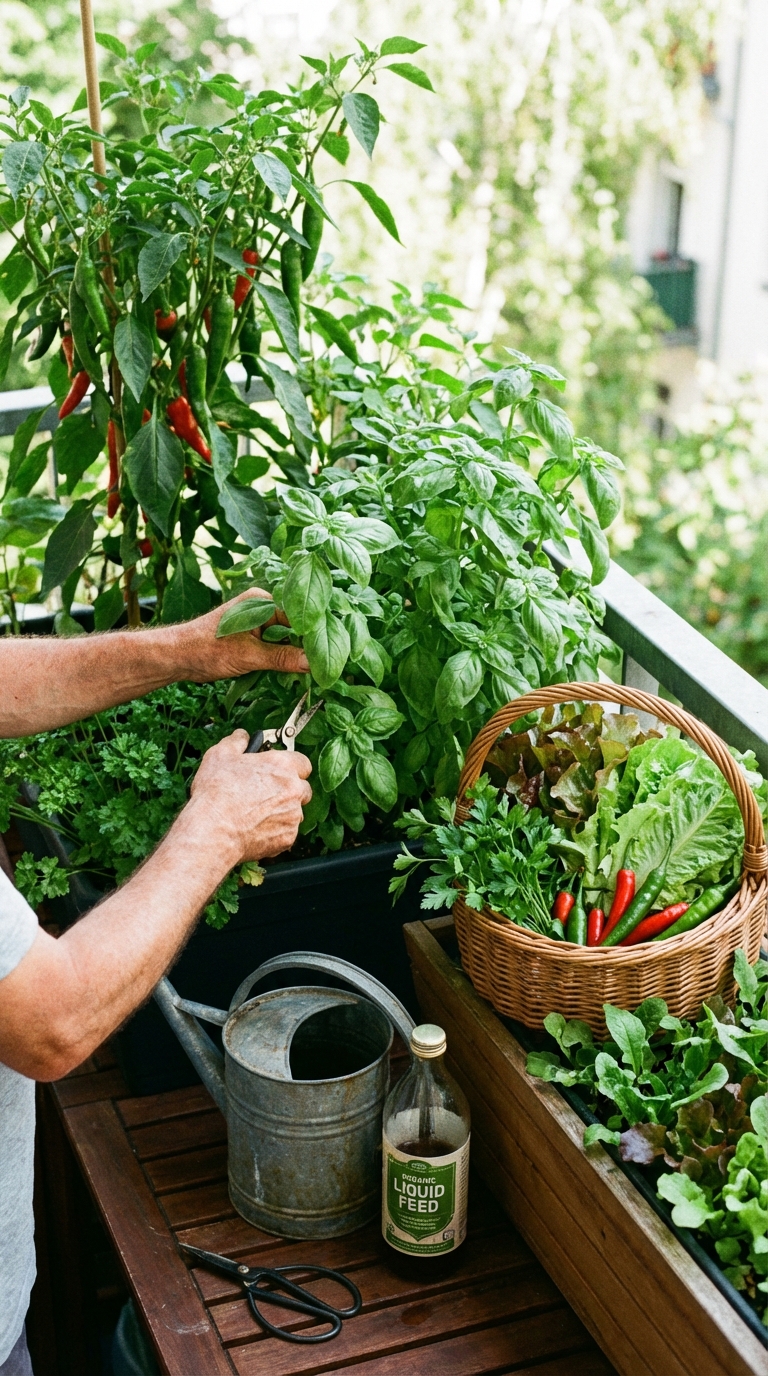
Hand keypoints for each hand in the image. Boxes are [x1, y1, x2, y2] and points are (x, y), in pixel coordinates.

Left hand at [173, 591, 308, 680]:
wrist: (177, 657)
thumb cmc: (206, 649)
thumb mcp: (249, 656)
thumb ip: (282, 658)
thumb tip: (312, 663)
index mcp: (261, 601)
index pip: (298, 617)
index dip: (312, 637)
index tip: (326, 655)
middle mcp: (260, 607)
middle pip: (293, 628)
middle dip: (304, 647)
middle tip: (321, 666)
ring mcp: (255, 621)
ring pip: (284, 639)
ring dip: (292, 655)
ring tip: (310, 671)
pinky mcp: (250, 636)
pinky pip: (273, 645)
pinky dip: (280, 658)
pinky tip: (290, 670)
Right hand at [189, 730, 311, 861]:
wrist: (213, 831)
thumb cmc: (216, 792)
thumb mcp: (220, 755)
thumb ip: (237, 741)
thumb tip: (243, 736)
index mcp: (282, 766)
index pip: (303, 762)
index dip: (291, 766)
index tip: (279, 770)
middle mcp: (294, 790)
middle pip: (303, 788)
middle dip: (289, 790)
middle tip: (266, 792)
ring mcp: (293, 815)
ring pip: (295, 811)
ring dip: (283, 811)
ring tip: (257, 813)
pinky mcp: (288, 837)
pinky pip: (287, 832)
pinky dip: (276, 830)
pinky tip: (255, 828)